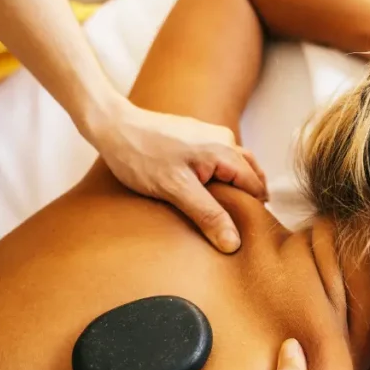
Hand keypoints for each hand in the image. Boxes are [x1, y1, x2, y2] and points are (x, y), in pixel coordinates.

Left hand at [90, 96, 266, 252]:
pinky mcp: (198, 137)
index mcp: (224, 151)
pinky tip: (213, 192)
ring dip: (237, 187)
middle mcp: (224, 139)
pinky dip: (225, 176)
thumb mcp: (175, 190)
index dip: (255, 210)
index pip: (255, 186)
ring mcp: (212, 135)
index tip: (249, 233)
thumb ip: (208, 215)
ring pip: (238, 165)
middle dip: (250, 198)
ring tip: (229, 211)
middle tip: (242, 225)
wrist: (114, 126)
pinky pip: (223, 159)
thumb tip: (233, 243)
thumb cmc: (141, 156)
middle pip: (251, 174)